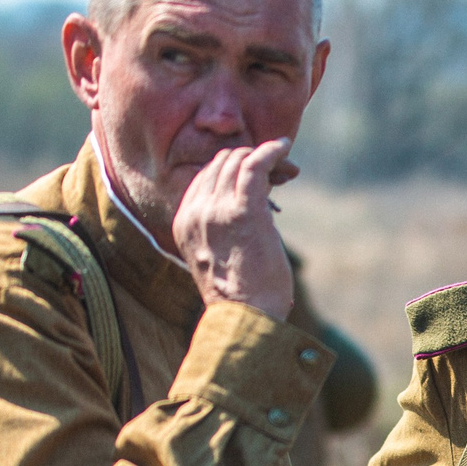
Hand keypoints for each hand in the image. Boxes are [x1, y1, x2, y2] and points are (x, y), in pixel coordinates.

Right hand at [174, 139, 298, 318]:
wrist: (244, 318)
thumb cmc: (241, 297)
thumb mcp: (217, 258)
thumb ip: (222, 231)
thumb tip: (251, 211)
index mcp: (183, 222)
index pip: (204, 178)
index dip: (230, 171)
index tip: (254, 174)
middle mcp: (194, 212)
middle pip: (219, 165)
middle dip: (246, 161)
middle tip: (272, 168)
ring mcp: (216, 209)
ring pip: (236, 161)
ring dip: (261, 156)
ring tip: (281, 160)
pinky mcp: (243, 209)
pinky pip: (254, 164)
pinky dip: (270, 151)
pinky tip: (283, 147)